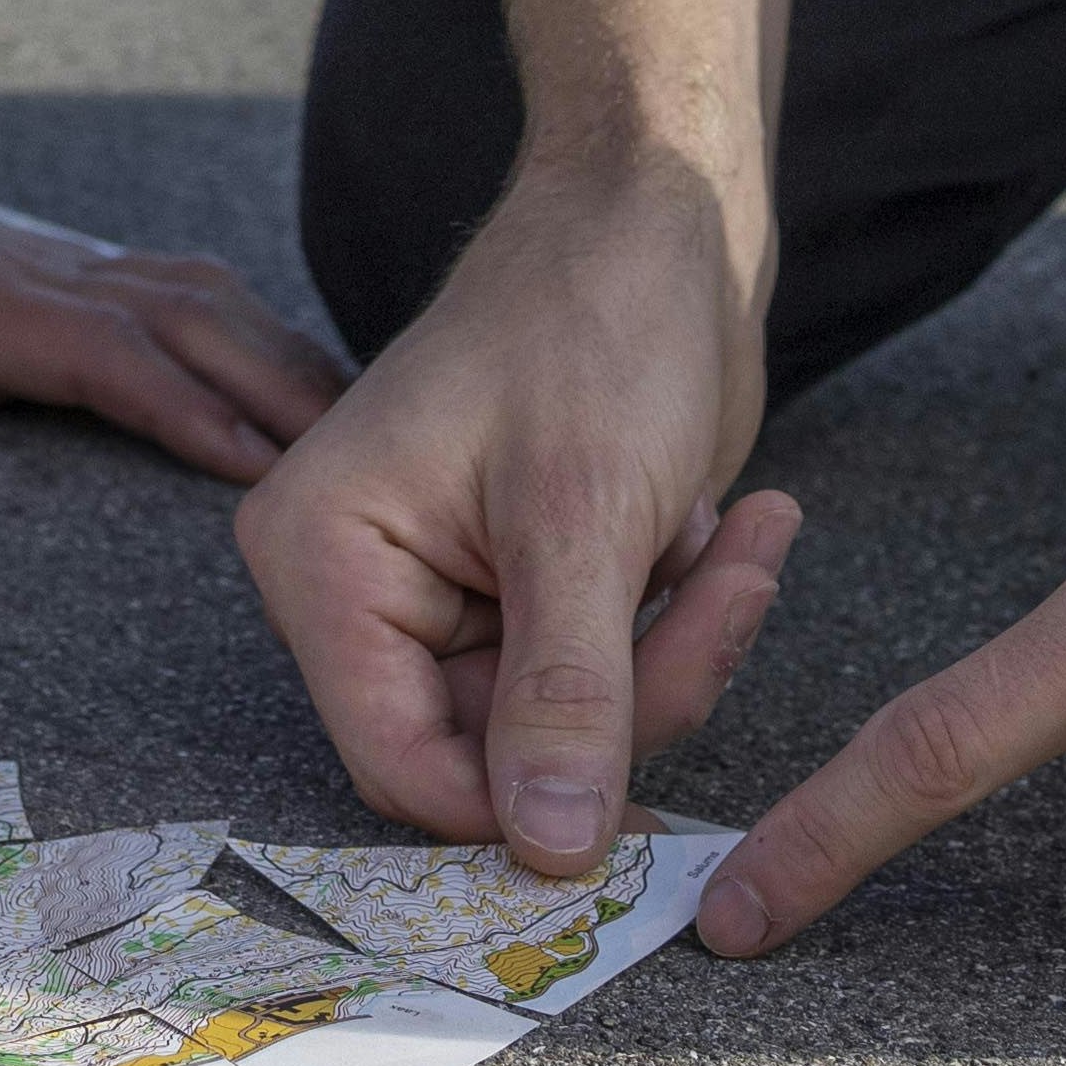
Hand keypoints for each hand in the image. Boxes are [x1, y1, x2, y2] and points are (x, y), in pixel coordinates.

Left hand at [0, 129, 350, 478]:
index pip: (92, 347)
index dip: (177, 401)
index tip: (258, 460)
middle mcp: (37, 273)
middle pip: (187, 322)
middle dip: (279, 390)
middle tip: (372, 473)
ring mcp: (68, 268)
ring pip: (209, 302)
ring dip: (288, 363)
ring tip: (374, 442)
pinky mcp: (80, 276)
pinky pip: (194, 301)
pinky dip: (266, 342)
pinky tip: (315, 394)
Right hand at [230, 143, 808, 875]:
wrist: (662, 215)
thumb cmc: (594, 317)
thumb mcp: (584, 516)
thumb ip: (564, 696)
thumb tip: (546, 850)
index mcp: (324, 558)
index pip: (400, 761)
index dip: (518, 805)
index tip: (640, 809)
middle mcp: (365, 588)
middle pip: (493, 753)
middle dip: (633, 694)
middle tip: (727, 597)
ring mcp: (450, 592)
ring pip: (566, 726)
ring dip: (677, 650)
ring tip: (741, 541)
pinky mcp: (528, 586)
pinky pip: (607, 675)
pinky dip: (683, 621)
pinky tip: (725, 528)